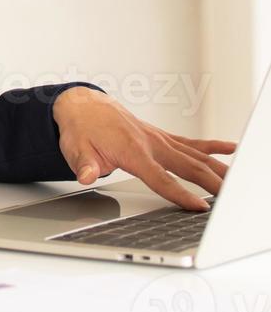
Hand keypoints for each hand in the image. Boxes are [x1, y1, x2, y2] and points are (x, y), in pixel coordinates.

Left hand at [52, 86, 236, 210]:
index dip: (180, 194)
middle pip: (188, 167)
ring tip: (238, 182)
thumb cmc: (81, 129)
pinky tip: (232, 149)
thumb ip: (84, 166)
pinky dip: (213, 147)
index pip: (160, 178)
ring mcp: (160, 139)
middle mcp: (151, 144)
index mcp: (131, 151)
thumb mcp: (75, 149)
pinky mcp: (162, 137)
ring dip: (219, 169)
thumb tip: (85, 176)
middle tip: (231, 200)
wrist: (83, 105)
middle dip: (212, 184)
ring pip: (196, 155)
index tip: (199, 206)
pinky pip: (192, 143)